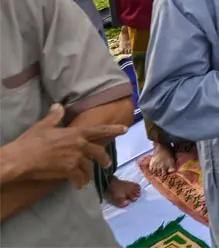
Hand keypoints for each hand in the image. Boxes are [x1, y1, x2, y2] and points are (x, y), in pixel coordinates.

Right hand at [6, 104, 125, 188]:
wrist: (21, 159)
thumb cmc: (31, 141)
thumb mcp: (43, 126)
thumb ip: (54, 117)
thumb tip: (58, 106)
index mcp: (75, 133)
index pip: (99, 130)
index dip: (113, 129)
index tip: (125, 129)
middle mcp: (79, 145)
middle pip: (98, 152)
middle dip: (104, 159)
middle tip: (106, 164)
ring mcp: (75, 159)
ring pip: (89, 167)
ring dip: (89, 173)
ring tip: (88, 177)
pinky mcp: (68, 171)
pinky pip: (79, 178)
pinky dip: (80, 182)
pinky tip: (78, 185)